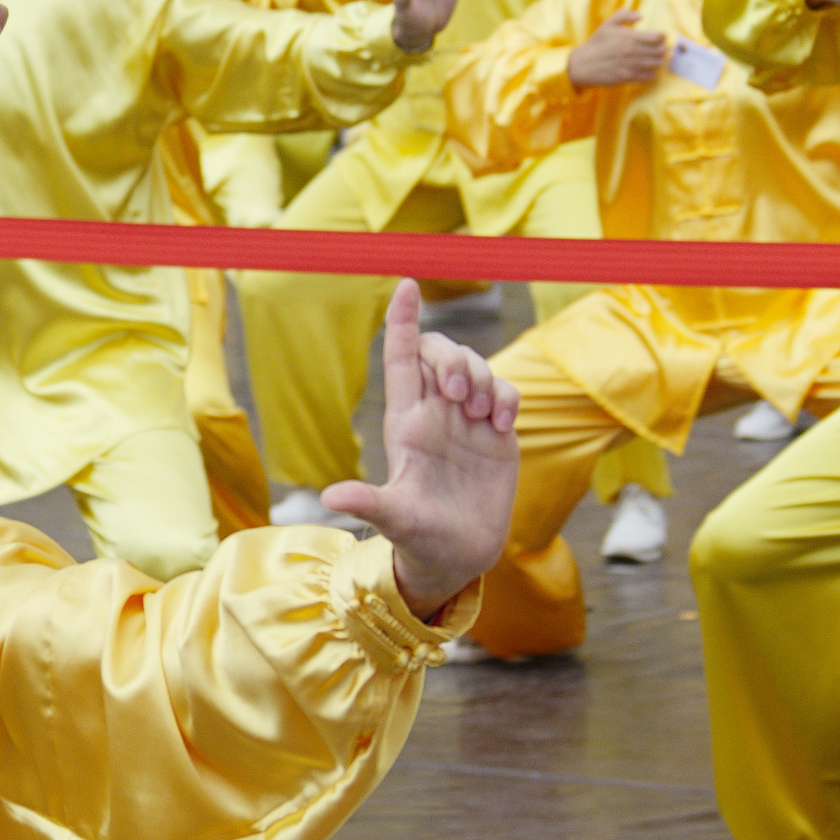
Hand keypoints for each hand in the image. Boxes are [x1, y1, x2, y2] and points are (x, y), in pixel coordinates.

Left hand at [321, 281, 518, 618]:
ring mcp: (466, 421)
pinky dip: (509, 397)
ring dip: (485, 379)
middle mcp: (434, 414)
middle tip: (463, 397)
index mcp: (404, 423)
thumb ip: (369, 502)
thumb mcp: (394, 519)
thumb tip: (330, 496)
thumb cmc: (418, 538)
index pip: (402, 358)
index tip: (408, 284)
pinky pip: (506, 392)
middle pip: (441, 353)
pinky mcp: (496, 433)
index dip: (404, 320)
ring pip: (476, 367)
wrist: (458, 555)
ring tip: (485, 419)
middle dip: (455, 358)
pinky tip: (503, 425)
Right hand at [566, 9, 669, 87]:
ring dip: (657, 62)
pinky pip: (648, 77)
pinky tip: (647, 71)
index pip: (658, 37)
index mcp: (630, 37)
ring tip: (653, 61)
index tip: (657, 39)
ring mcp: (630, 65)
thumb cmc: (596, 44)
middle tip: (657, 51)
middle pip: (660, 51)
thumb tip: (640, 16)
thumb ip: (624, 15)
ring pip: (656, 64)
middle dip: (661, 50)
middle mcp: (632, 51)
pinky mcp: (627, 78)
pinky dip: (651, 74)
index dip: (661, 37)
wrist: (581, 65)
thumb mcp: (607, 25)